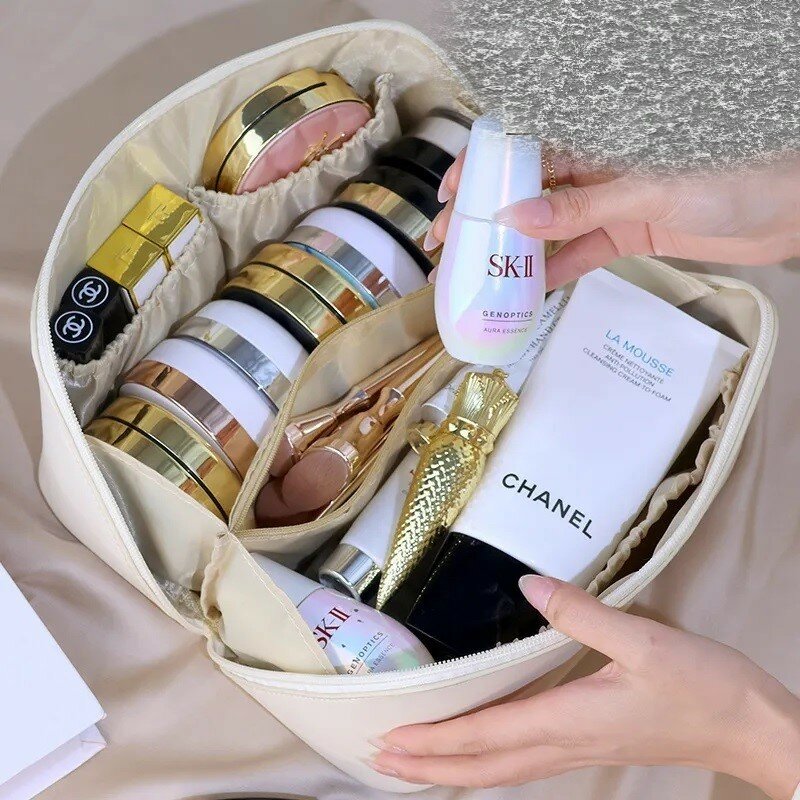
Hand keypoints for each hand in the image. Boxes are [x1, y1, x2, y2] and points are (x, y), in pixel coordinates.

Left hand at [372, 576, 799, 797]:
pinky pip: (522, 763)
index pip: (486, 734)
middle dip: (429, 767)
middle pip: (483, 766)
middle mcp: (565, 743)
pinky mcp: (590, 745)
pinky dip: (485, 763)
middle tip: (378, 760)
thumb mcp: (643, 639)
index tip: (390, 741)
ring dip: (452, 769)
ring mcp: (577, 750)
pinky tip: (477, 753)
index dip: (435, 741)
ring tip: (413, 763)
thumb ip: (582, 613)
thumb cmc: (701, 684)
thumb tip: (528, 587)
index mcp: (569, 718)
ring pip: (500, 771)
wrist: (748, 727)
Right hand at [425, 152, 799, 288]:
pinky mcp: (628, 232)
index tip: (454, 193)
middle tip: (453, 243)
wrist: (787, 207)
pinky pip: (581, 252)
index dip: (485, 169)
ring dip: (515, 251)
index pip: (527, 148)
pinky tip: (529, 290)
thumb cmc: (734, 173)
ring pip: (550, 227)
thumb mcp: (648, 187)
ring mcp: (612, 202)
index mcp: (600, 141)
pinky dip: (556, 272)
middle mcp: (600, 168)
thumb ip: (583, 205)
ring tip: (480, 272)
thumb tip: (521, 217)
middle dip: (488, 216)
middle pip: (529, 191)